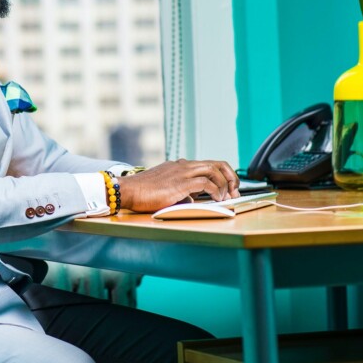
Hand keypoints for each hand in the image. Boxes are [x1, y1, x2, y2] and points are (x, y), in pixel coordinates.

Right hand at [116, 160, 239, 212]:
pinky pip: (205, 184)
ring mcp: (182, 172)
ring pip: (213, 170)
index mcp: (180, 166)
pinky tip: (217, 199)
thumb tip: (192, 199)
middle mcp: (183, 165)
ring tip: (228, 196)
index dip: (222, 175)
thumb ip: (180, 191)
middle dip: (229, 176)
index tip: (228, 187)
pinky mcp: (180, 183)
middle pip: (216, 163)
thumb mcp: (165, 189)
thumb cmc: (143, 192)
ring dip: (224, 183)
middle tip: (235, 190)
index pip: (208, 164)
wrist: (128, 190)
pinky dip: (215, 191)